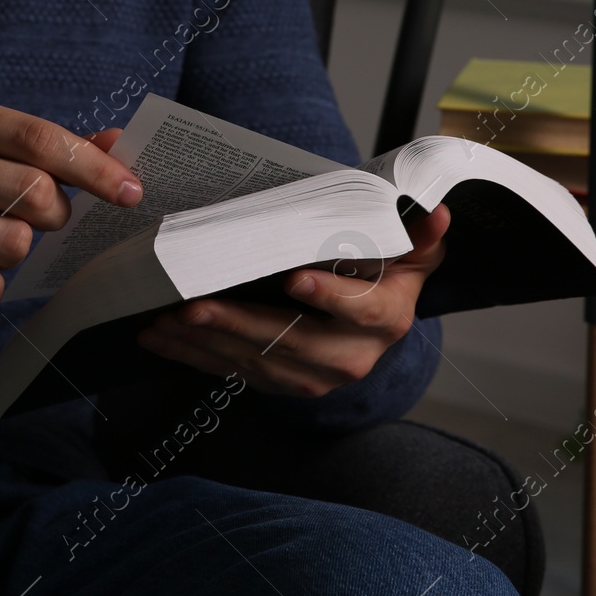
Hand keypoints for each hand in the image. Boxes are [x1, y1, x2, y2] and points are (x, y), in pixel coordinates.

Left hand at [135, 203, 449, 396]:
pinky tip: (158, 338)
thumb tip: (437, 211)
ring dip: (205, 343)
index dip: (328, 296)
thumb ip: (419, 233)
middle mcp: (351, 356)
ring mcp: (312, 376)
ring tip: (165, 320)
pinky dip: (192, 356)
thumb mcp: (410, 251)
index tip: (293, 279)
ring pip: (254, 361)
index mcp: (385, 318)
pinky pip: (231, 372)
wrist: (375, 321)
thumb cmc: (385, 272)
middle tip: (194, 304)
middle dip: (238, 324)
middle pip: (290, 342)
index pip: (357, 309)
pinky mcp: (280, 383)